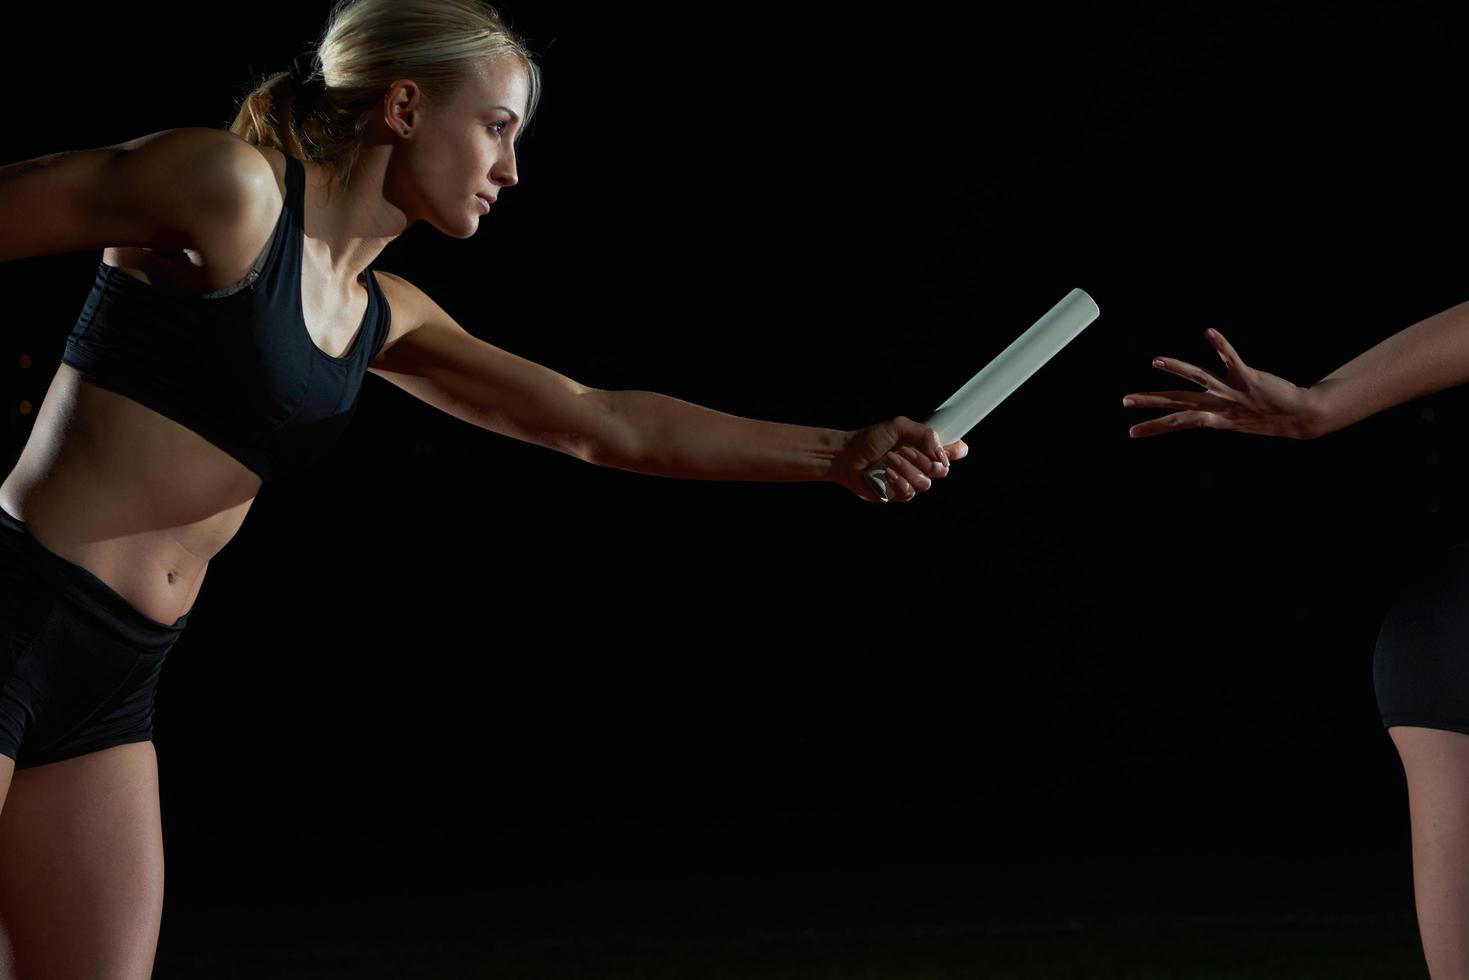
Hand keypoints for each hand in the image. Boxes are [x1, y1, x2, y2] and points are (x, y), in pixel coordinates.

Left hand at [830, 415, 968, 502]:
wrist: (846, 456)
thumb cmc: (871, 439)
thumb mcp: (899, 426)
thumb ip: (925, 434)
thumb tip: (941, 453)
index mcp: (926, 447)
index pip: (955, 451)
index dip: (956, 451)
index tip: (947, 449)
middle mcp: (922, 465)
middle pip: (943, 471)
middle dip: (923, 460)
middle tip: (904, 450)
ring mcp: (911, 480)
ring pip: (925, 484)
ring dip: (906, 469)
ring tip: (889, 459)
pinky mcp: (898, 494)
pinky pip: (909, 493)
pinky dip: (898, 481)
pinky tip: (886, 473)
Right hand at [1123, 328, 1320, 439]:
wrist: (1300, 417)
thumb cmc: (1270, 419)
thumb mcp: (1238, 423)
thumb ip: (1216, 415)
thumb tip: (1199, 414)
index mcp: (1215, 420)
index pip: (1177, 423)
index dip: (1153, 427)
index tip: (1131, 432)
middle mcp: (1220, 406)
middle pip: (1179, 402)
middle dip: (1151, 402)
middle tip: (1126, 400)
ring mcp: (1233, 392)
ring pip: (1199, 378)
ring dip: (1177, 369)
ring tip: (1156, 361)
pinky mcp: (1249, 377)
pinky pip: (1231, 359)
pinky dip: (1220, 345)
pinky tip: (1208, 332)